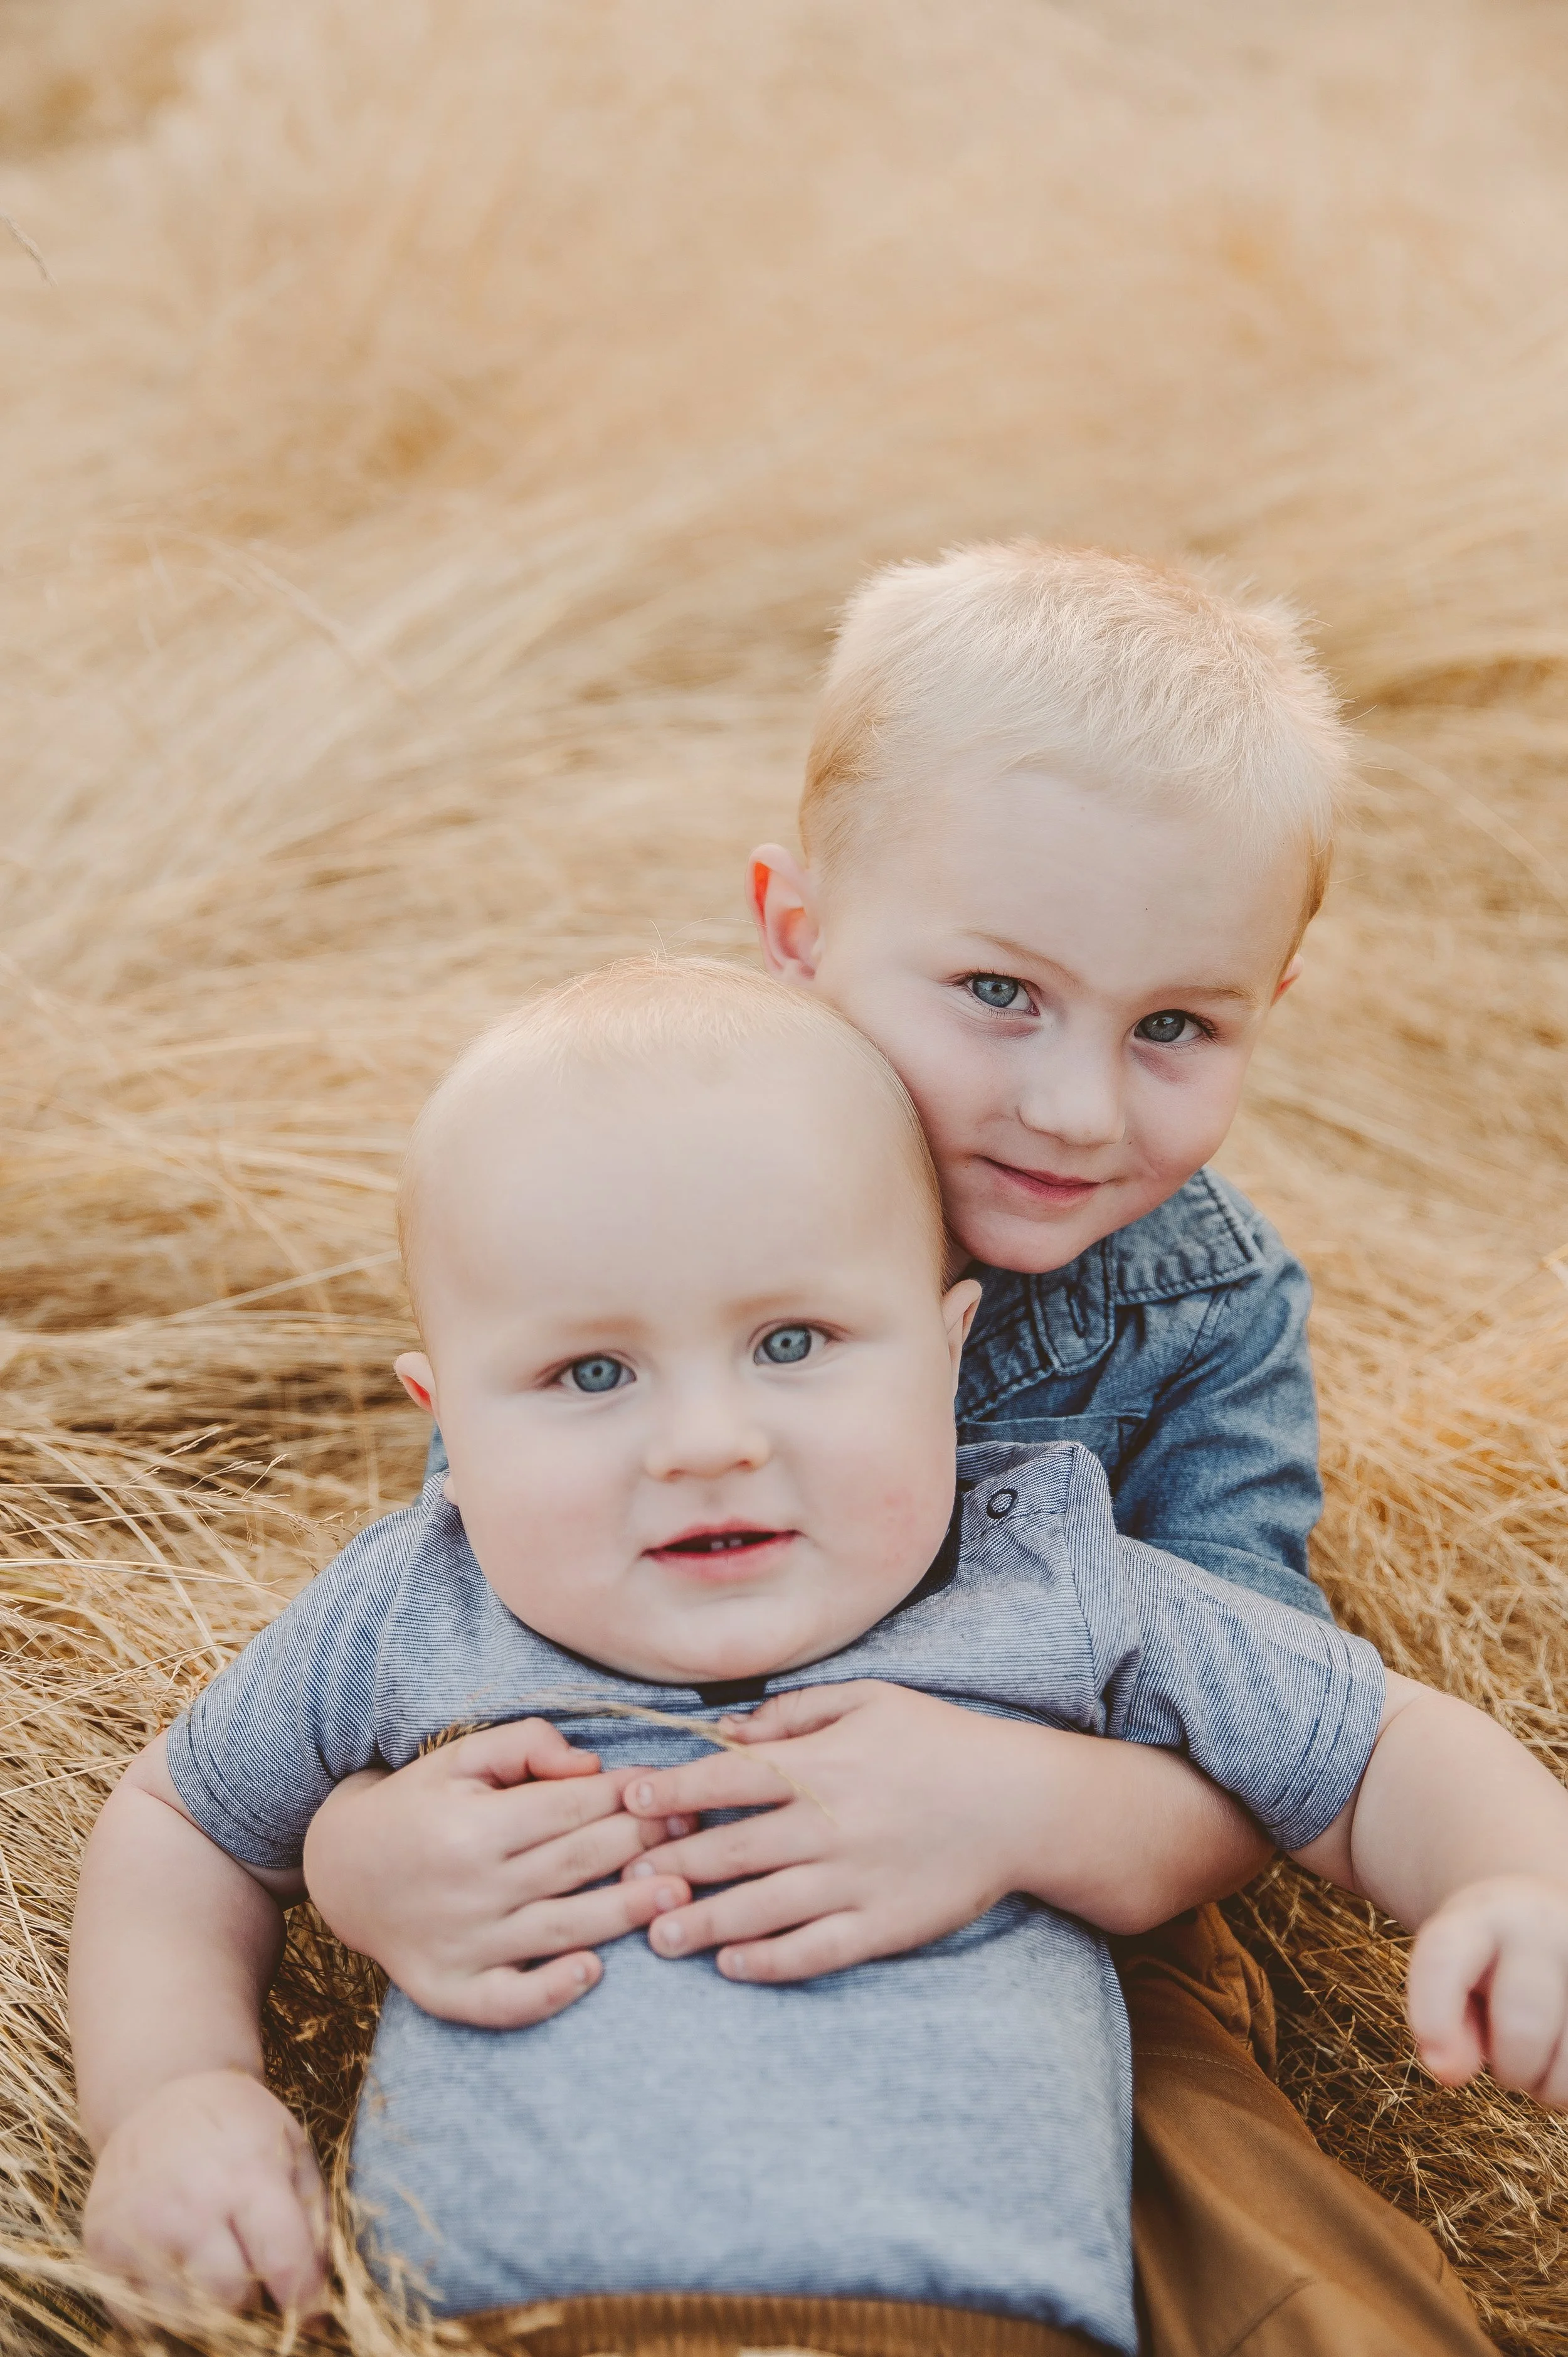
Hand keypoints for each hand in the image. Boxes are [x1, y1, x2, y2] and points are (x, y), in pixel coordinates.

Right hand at [82, 2070, 325, 2315]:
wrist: (158, 2094)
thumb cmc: (237, 2126)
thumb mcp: (290, 2148)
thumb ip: (312, 2218)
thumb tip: (319, 2295)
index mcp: (248, 2176)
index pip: (285, 2262)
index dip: (305, 2299)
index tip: (311, 2315)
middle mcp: (191, 2205)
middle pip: (233, 2299)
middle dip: (250, 2292)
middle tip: (248, 2265)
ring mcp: (140, 2227)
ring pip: (185, 2316)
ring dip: (205, 2304)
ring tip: (211, 2264)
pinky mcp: (102, 2246)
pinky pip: (138, 2315)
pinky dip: (161, 2308)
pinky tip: (173, 2269)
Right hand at [301, 1718, 693, 2025]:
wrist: (340, 1870)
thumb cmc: (418, 1804)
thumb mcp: (462, 1756)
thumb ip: (527, 1745)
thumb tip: (593, 1767)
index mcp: (472, 1824)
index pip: (570, 1809)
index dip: (628, 1797)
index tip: (673, 1789)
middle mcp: (468, 1887)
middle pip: (575, 1864)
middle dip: (642, 1846)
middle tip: (697, 1835)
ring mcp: (460, 1944)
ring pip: (560, 1929)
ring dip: (624, 1914)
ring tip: (680, 1898)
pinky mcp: (449, 1989)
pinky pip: (507, 2001)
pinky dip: (550, 1992)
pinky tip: (593, 1973)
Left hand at [619, 1681, 1035, 1981]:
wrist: (1020, 1803)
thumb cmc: (941, 1742)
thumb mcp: (870, 1699)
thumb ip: (795, 1711)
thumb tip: (731, 1731)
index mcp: (821, 1766)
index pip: (725, 1779)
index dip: (671, 1791)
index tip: (629, 1803)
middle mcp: (828, 1826)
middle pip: (728, 1851)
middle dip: (669, 1868)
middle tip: (625, 1883)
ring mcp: (854, 1880)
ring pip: (759, 1909)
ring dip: (702, 1925)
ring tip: (660, 1937)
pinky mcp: (882, 1924)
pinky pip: (813, 1951)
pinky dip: (768, 1961)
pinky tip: (733, 1966)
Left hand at [1408, 1875, 1567, 2106]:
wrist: (1549, 1917)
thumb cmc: (1490, 1960)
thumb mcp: (1454, 1973)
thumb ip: (1440, 2021)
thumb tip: (1449, 2071)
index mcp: (1485, 1916)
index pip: (1447, 1957)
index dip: (1435, 2016)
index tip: (1440, 2066)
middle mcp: (1548, 1927)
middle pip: (1525, 2026)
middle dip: (1512, 2065)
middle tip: (1509, 2058)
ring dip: (1551, 2084)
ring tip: (1546, 2050)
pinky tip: (1567, 2053)